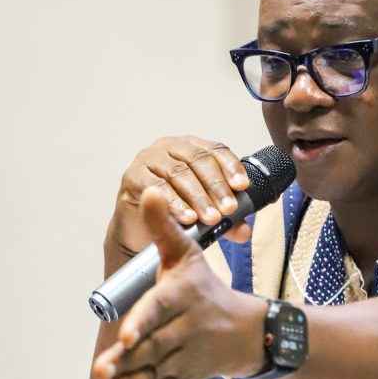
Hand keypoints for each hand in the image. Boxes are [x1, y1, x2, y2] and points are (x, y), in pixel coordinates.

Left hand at [93, 186, 265, 378]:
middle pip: (153, 346)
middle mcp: (185, 329)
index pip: (161, 308)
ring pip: (152, 372)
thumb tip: (148, 191)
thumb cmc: (207, 289)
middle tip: (102, 369)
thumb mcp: (190, 254)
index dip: (145, 321)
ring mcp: (183, 357)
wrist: (247, 333)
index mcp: (183, 297)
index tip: (128, 334)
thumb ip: (165, 227)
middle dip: (128, 360)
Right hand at [105, 136, 252, 265]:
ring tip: (211, 218)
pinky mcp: (133, 176)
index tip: (242, 186)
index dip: (231, 166)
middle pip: (198, 159)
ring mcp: (149, 158)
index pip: (216, 149)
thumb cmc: (175, 212)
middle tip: (229, 209)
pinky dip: (174, 203)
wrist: (141, 230)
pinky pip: (156, 187)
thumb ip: (227, 220)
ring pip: (179, 172)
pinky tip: (187, 218)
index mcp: (192, 148)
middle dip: (216, 186)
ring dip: (198, 197)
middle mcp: (170, 147)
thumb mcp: (206, 214)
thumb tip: (244, 231)